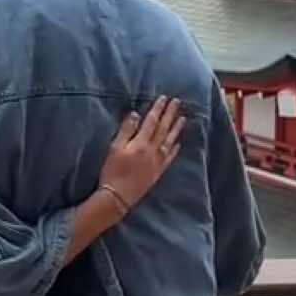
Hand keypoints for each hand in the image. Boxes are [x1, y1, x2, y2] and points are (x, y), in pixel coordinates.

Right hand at [98, 97, 184, 211]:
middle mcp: (152, 151)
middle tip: (177, 102)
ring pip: (170, 141)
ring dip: (176, 128)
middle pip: (163, 129)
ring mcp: (157, 162)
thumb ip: (126, 130)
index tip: (164, 98)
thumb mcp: (114, 148)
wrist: (118, 197)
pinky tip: (179, 142)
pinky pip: (170, 157)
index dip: (158, 109)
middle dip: (170, 114)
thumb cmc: (112, 171)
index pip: (151, 121)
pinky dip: (175, 148)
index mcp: (140, 143)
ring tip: (183, 118)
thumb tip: (135, 114)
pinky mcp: (158, 172)